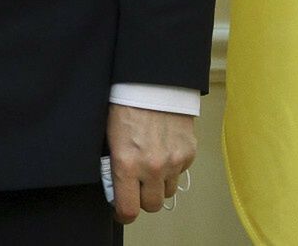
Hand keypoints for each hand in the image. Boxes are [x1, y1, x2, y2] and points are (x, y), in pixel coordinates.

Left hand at [106, 104, 194, 223]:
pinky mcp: (189, 154)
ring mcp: (174, 162)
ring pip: (168, 191)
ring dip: (158, 185)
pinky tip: (161, 150)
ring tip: (149, 165)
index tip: (121, 210)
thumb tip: (115, 185)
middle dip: (142, 199)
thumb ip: (113, 165)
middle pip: (152, 205)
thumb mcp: (108, 136)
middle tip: (135, 186)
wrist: (152, 83)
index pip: (128, 208)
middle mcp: (152, 167)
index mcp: (127, 163)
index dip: (123, 213)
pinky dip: (171, 168)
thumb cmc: (124, 105)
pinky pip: (180, 173)